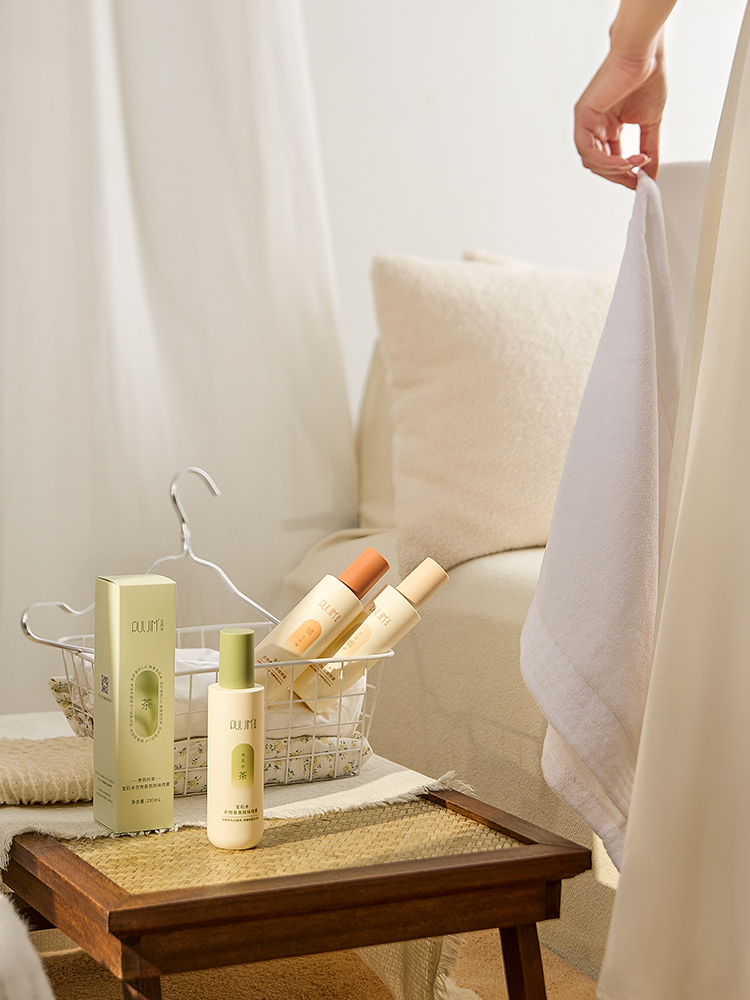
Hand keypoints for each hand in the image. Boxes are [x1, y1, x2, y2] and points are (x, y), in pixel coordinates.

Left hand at [574, 39, 665, 188]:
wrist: (644, 56)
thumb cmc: (647, 79)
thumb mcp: (650, 124)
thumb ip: (649, 150)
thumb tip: (651, 174)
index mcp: (607, 127)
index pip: (610, 161)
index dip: (624, 175)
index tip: (641, 182)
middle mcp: (594, 126)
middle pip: (598, 166)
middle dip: (619, 176)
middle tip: (638, 179)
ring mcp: (586, 122)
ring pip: (591, 162)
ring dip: (615, 170)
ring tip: (635, 165)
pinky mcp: (582, 117)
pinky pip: (588, 150)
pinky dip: (607, 161)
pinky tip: (625, 161)